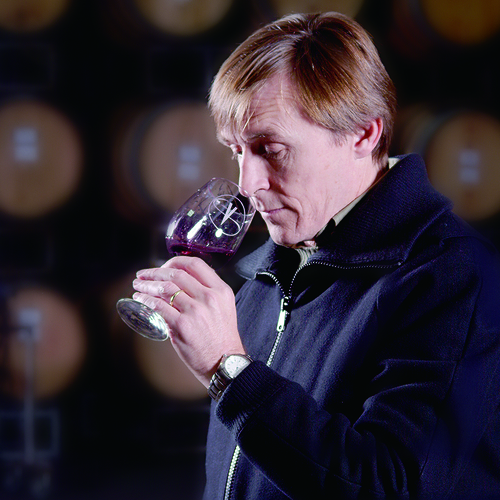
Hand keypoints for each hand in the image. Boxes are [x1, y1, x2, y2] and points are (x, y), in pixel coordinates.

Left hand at [131, 256, 244, 386]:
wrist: (224, 362)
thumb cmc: (221, 336)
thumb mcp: (224, 306)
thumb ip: (207, 291)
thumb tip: (181, 280)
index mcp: (220, 290)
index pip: (195, 264)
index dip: (174, 261)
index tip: (163, 265)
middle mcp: (209, 297)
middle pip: (176, 274)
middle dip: (154, 272)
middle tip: (144, 274)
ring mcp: (195, 311)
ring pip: (164, 288)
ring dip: (147, 285)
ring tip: (138, 286)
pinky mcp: (182, 326)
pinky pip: (158, 306)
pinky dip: (146, 299)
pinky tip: (140, 298)